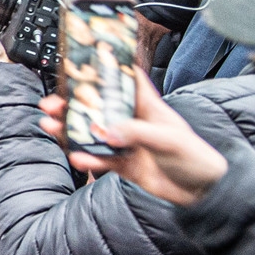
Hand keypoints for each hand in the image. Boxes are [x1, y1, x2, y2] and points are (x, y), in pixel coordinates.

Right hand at [39, 69, 227, 204]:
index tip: (81, 61)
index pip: (125, 80)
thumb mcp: (169, 140)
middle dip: (73, 104)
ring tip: (52, 127)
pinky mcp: (124, 164)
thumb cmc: (196, 158)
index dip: (106, 69)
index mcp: (147, 106)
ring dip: (71, 130)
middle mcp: (133, 121)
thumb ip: (138, 133)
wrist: (202, 193)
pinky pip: (100, 159)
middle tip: (52, 104)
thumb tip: (109, 131)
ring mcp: (127, 143)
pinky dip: (87, 158)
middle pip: (98, 107)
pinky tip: (78, 157)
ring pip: (93, 133)